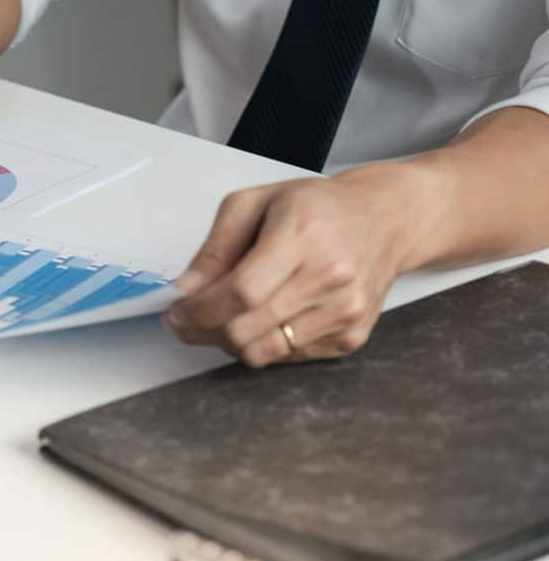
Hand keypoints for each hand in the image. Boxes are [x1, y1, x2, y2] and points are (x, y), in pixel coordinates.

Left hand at [163, 167, 422, 366]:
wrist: (385, 219)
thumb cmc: (316, 207)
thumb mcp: (254, 203)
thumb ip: (215, 248)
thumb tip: (185, 291)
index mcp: (303, 233)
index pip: (241, 291)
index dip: (199, 310)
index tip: (175, 313)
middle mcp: (330, 276)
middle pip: (247, 328)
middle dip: (203, 330)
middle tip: (186, 321)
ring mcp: (345, 311)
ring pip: (262, 352)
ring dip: (228, 341)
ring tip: (220, 318)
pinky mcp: (352, 336)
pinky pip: (286, 357)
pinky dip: (262, 343)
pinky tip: (261, 318)